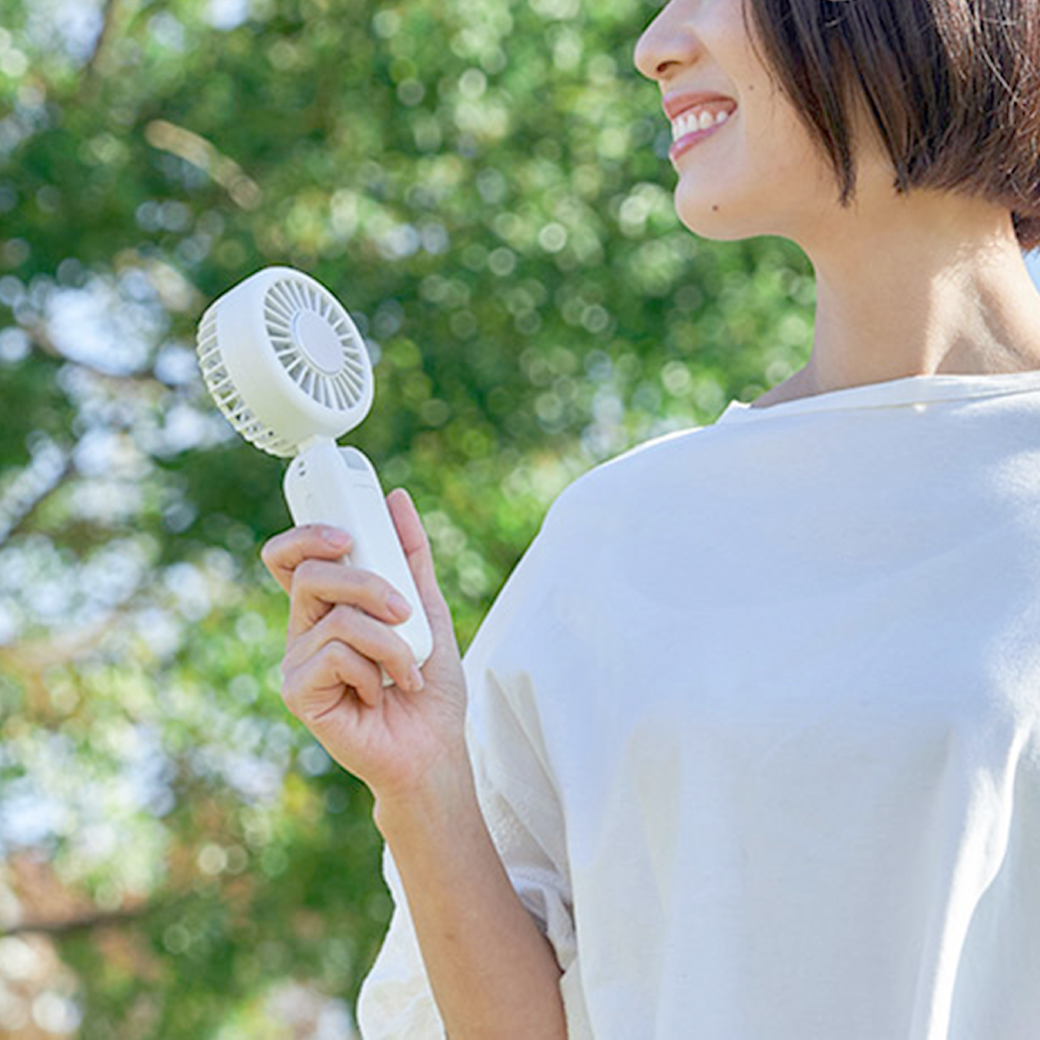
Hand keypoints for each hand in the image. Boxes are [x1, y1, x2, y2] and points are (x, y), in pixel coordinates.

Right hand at [260, 489, 468, 802]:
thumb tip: (396, 499)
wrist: (434, 748)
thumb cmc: (428, 686)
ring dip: (390, 640)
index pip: (291, 558)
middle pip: (312, 574)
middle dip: (369, 584)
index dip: (304, 535)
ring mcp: (297, 662)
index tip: (344, 533)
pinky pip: (335, 654)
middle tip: (406, 612)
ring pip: (336, 616)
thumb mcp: (428, 609)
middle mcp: (304, 630)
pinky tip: (380, 694)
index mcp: (326, 608)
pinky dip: (374, 669)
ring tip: (407, 670)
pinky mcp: (299, 692)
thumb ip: (411, 557)